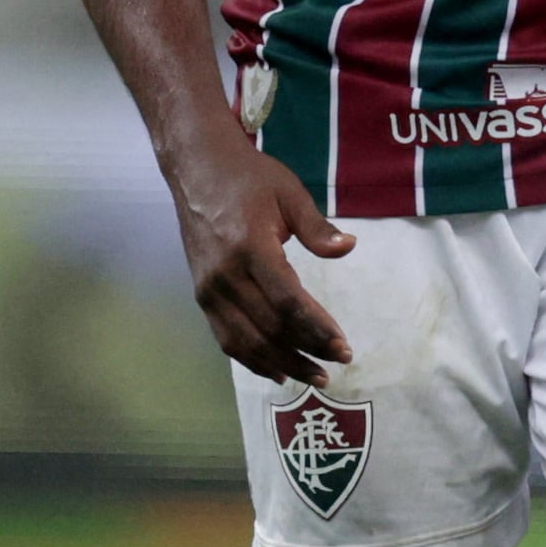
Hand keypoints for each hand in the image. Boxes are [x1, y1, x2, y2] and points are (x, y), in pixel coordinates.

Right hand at [173, 143, 356, 381]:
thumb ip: (317, 228)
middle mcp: (226, 275)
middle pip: (270, 327)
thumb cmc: (249, 178)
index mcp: (250, 248)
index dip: (316, 328)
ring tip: (313, 377)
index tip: (343, 345)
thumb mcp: (289, 193)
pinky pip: (226, 337)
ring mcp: (209, 289)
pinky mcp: (201, 295)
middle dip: (307, 350)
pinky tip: (276, 370)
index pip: (288, 302)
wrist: (197, 169)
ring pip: (246, 341)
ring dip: (281, 363)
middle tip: (338, 363)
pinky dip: (251, 359)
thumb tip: (349, 249)